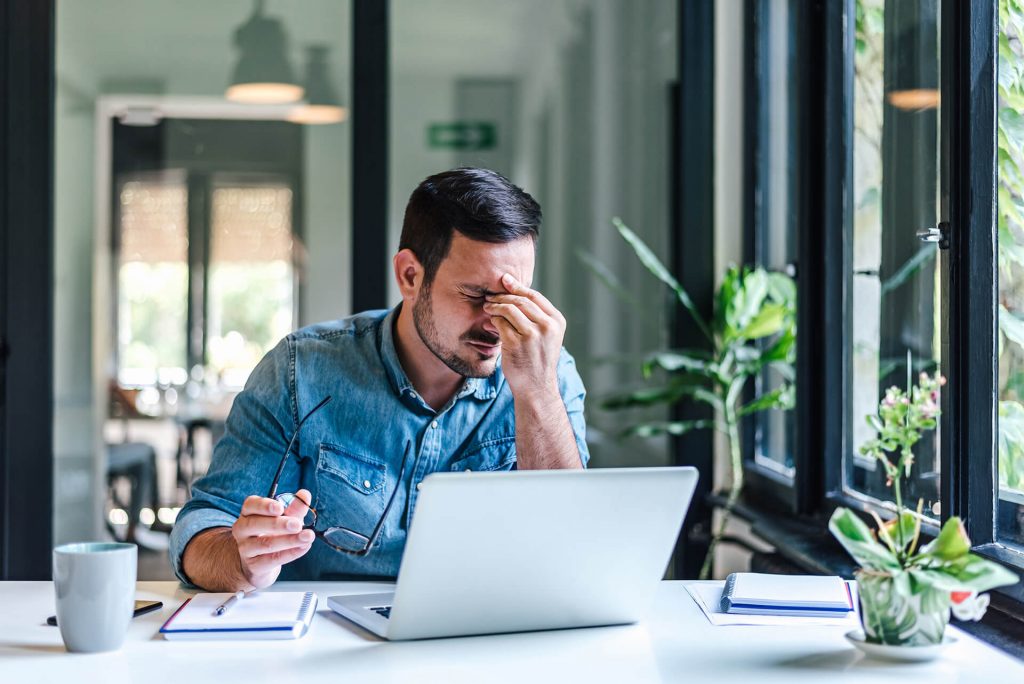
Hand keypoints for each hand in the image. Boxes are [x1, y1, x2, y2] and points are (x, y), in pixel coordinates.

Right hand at [231, 490, 314, 589]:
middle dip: (279, 524)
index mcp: (248, 513)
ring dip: (289, 540)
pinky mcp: (254, 565)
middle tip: (297, 524)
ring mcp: (246, 548)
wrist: (260, 562)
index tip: (280, 507)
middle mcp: (242, 529)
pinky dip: (290, 553)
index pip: (250, 505)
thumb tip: (305, 495)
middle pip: (255, 524)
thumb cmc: (272, 533)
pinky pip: (272, 559)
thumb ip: (294, 507)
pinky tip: (303, 547)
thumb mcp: (284, 518)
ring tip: (307, 536)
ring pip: (266, 543)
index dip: (264, 505)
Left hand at [484, 273, 566, 398]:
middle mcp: (547, 326)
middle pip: (521, 300)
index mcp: (557, 321)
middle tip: (491, 296)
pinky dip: (493, 319)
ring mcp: (532, 335)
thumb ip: (537, 317)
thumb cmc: (538, 360)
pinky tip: (490, 321)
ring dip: (495, 306)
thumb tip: (514, 293)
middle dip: (503, 295)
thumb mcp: (547, 336)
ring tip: (488, 307)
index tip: (505, 280)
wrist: (536, 386)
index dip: (518, 286)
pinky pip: (500, 322)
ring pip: (509, 309)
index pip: (535, 296)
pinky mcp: (516, 343)